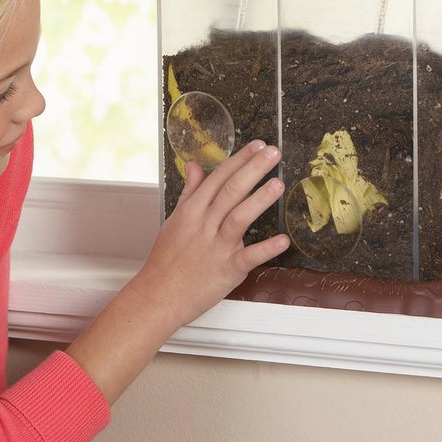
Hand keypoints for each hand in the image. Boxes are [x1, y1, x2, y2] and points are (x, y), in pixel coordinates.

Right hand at [133, 140, 288, 327]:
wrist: (158, 295)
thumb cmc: (166, 260)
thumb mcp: (174, 220)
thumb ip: (190, 192)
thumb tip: (195, 166)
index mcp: (191, 211)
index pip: (218, 178)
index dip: (239, 160)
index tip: (256, 146)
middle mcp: (204, 225)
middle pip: (230, 191)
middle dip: (253, 169)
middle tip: (272, 153)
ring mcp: (216, 247)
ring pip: (239, 217)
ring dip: (260, 200)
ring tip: (278, 183)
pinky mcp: (227, 270)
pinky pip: (249, 257)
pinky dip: (266, 249)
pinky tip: (283, 239)